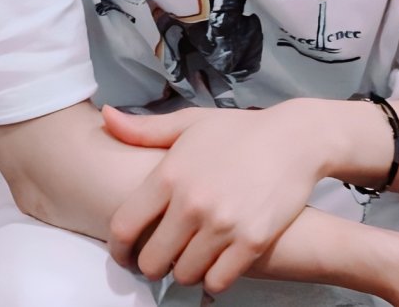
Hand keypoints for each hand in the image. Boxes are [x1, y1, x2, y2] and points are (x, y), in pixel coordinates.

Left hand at [101, 102, 320, 294]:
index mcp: (170, 174)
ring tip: (190, 258)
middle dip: (151, 264)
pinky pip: (218, 282)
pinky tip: (214, 265)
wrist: (294, 139)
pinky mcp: (251, 242)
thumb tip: (105, 117)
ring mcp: (222, 225)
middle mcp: (192, 202)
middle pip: (152, 260)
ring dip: (183, 272)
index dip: (118, 248)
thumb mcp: (190, 124)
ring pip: (184, 275)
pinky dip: (212, 279)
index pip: (125, 226)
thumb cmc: (238, 131)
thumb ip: (144, 130)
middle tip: (161, 258)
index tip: (123, 254)